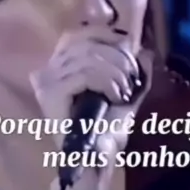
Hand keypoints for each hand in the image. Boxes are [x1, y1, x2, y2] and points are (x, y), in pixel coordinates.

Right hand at [30, 26, 151, 159]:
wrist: (96, 155)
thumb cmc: (106, 126)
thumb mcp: (123, 90)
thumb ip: (132, 70)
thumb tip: (143, 50)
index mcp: (59, 67)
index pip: (76, 34)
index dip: (103, 35)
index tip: (127, 48)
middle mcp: (47, 70)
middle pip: (85, 44)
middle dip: (116, 57)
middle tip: (130, 78)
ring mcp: (46, 81)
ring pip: (88, 59)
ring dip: (115, 72)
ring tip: (124, 91)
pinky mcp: (51, 93)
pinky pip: (84, 74)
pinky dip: (106, 83)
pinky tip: (115, 97)